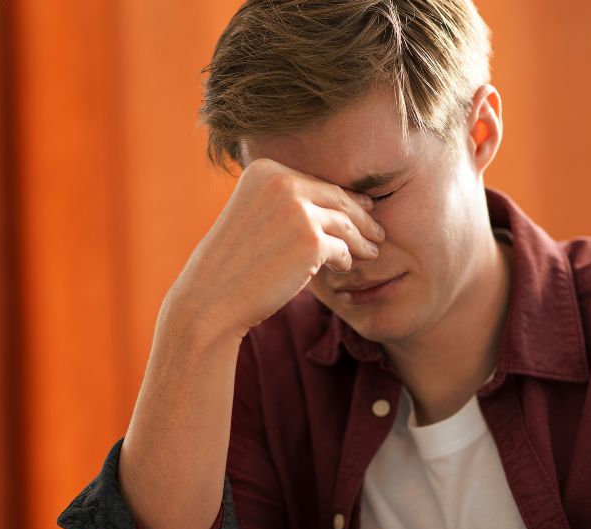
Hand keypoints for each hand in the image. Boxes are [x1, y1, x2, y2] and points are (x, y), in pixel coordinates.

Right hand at [164, 157, 384, 340]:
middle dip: (362, 216)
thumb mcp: (252, 214)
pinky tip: (346, 266)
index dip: (343, 197)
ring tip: (373, 251)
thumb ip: (283, 201)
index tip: (363, 206)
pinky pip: (342, 248)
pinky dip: (347, 259)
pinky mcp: (311, 242)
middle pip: (336, 198)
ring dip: (362, 239)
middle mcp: (282, 183)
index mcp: (265, 169)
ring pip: (345, 223)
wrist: (212, 296)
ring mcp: (298, 211)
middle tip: (378, 231)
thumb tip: (333, 199)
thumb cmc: (232, 261)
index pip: (316, 182)